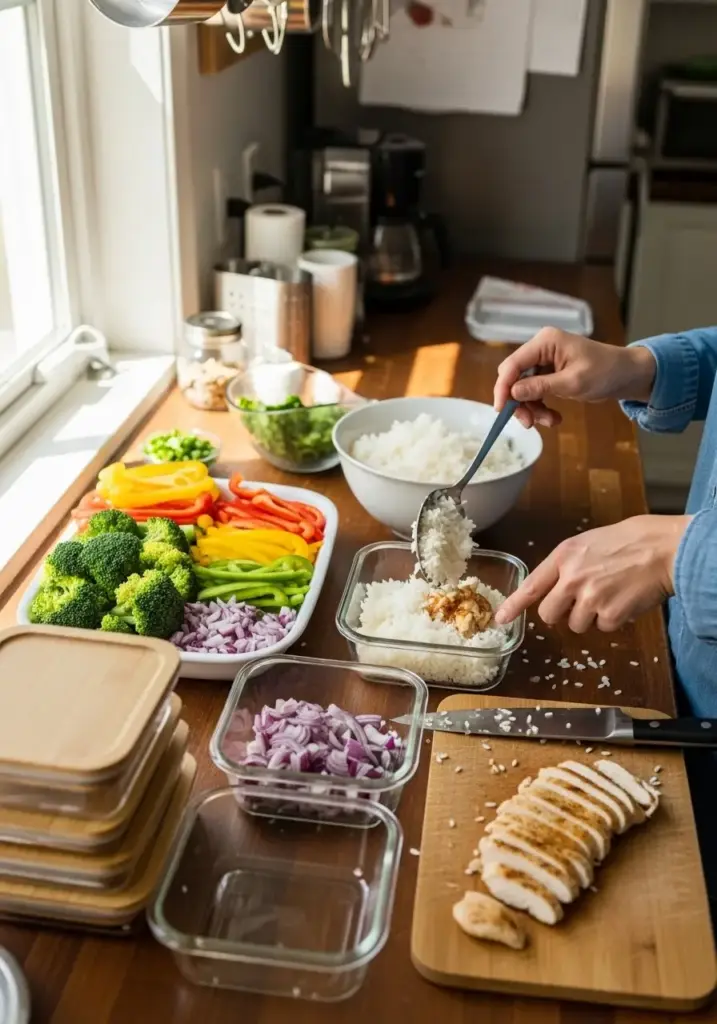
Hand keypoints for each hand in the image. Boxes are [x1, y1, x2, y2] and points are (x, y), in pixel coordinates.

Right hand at [493, 328, 656, 428]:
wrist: (628, 374)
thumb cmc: (606, 372)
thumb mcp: (573, 382)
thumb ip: (541, 387)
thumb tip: (512, 393)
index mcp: (545, 342)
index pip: (512, 365)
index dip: (503, 388)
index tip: (501, 411)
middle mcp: (541, 348)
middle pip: (514, 377)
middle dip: (519, 402)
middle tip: (529, 423)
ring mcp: (544, 360)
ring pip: (524, 388)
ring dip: (532, 408)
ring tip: (550, 422)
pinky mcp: (549, 372)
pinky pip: (535, 391)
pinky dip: (541, 407)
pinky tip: (554, 418)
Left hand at [494, 515, 690, 632]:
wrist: (663, 548)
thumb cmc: (630, 541)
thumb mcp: (588, 543)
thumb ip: (568, 564)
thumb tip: (556, 589)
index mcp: (564, 556)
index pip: (531, 586)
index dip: (514, 606)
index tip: (501, 619)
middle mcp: (571, 578)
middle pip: (549, 614)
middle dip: (561, 614)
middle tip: (581, 602)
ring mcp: (590, 597)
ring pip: (576, 625)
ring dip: (590, 617)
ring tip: (610, 594)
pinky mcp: (610, 613)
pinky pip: (603, 628)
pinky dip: (614, 619)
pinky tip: (625, 600)